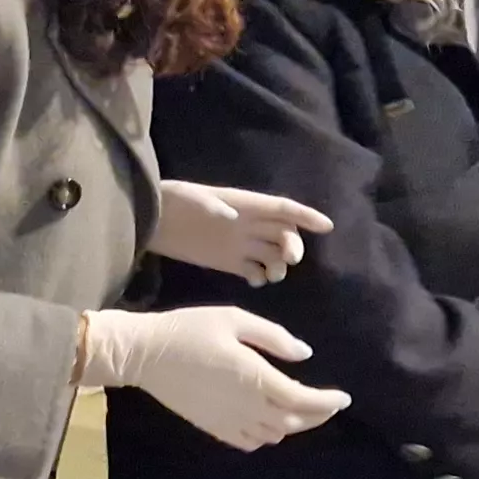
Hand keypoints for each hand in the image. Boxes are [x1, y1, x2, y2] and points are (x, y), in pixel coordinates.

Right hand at [78, 306, 352, 449]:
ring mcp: (229, 421)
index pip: (302, 400)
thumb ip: (273, 337)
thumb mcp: (235, 319)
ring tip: (300, 410)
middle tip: (329, 405)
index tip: (343, 398)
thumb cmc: (190, 329)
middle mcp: (247, 406)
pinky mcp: (213, 428)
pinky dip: (267, 435)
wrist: (144, 354)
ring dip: (292, 425)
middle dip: (316, 416)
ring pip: (274, 435)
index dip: (327, 403)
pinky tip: (268, 421)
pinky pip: (250, 441)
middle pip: (293, 422)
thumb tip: (304, 355)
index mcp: (255, 378)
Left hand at [151, 183, 333, 284]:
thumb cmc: (174, 200)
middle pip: (284, 234)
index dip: (306, 217)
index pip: (283, 209)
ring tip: (272, 274)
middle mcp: (249, 225)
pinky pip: (254, 270)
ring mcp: (240, 244)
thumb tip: (232, 218)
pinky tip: (255, 279)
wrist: (152, 219)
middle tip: (289, 259)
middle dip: (293, 246)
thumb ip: (212, 208)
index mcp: (247, 204)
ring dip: (279, 265)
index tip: (326, 227)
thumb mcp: (192, 199)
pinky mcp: (229, 262)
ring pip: (272, 254)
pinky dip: (260, 277)